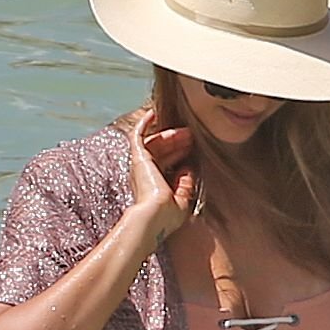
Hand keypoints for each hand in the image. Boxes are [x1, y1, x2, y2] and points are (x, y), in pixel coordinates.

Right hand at [129, 110, 195, 239]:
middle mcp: (145, 175)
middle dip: (177, 143)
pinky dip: (143, 124)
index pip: (167, 164)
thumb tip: (188, 168)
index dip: (180, 155)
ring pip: (154, 143)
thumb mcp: (183, 200)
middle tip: (192, 136)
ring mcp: (140, 166)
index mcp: (155, 186)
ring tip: (185, 130)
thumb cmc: (167, 216)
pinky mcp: (138, 158)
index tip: (193, 149)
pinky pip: (137, 136)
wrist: (153, 216)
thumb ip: (186, 184)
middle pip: (162, 152)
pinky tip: (152, 113)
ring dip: (169, 135)